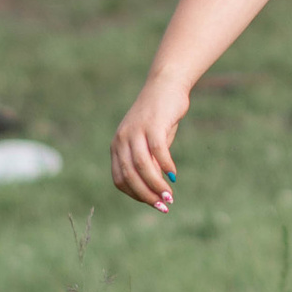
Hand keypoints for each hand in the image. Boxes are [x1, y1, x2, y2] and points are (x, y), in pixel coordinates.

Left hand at [111, 69, 189, 210]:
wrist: (166, 85)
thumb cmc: (159, 117)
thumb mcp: (150, 143)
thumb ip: (149, 163)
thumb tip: (154, 189)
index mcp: (117, 146)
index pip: (120, 179)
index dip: (136, 195)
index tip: (153, 203)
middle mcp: (122, 139)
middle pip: (131, 176)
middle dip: (147, 195)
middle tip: (164, 206)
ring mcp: (136, 131)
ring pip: (143, 167)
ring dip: (156, 185)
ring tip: (170, 196)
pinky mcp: (153, 125)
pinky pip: (158, 151)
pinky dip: (166, 166)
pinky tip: (174, 175)